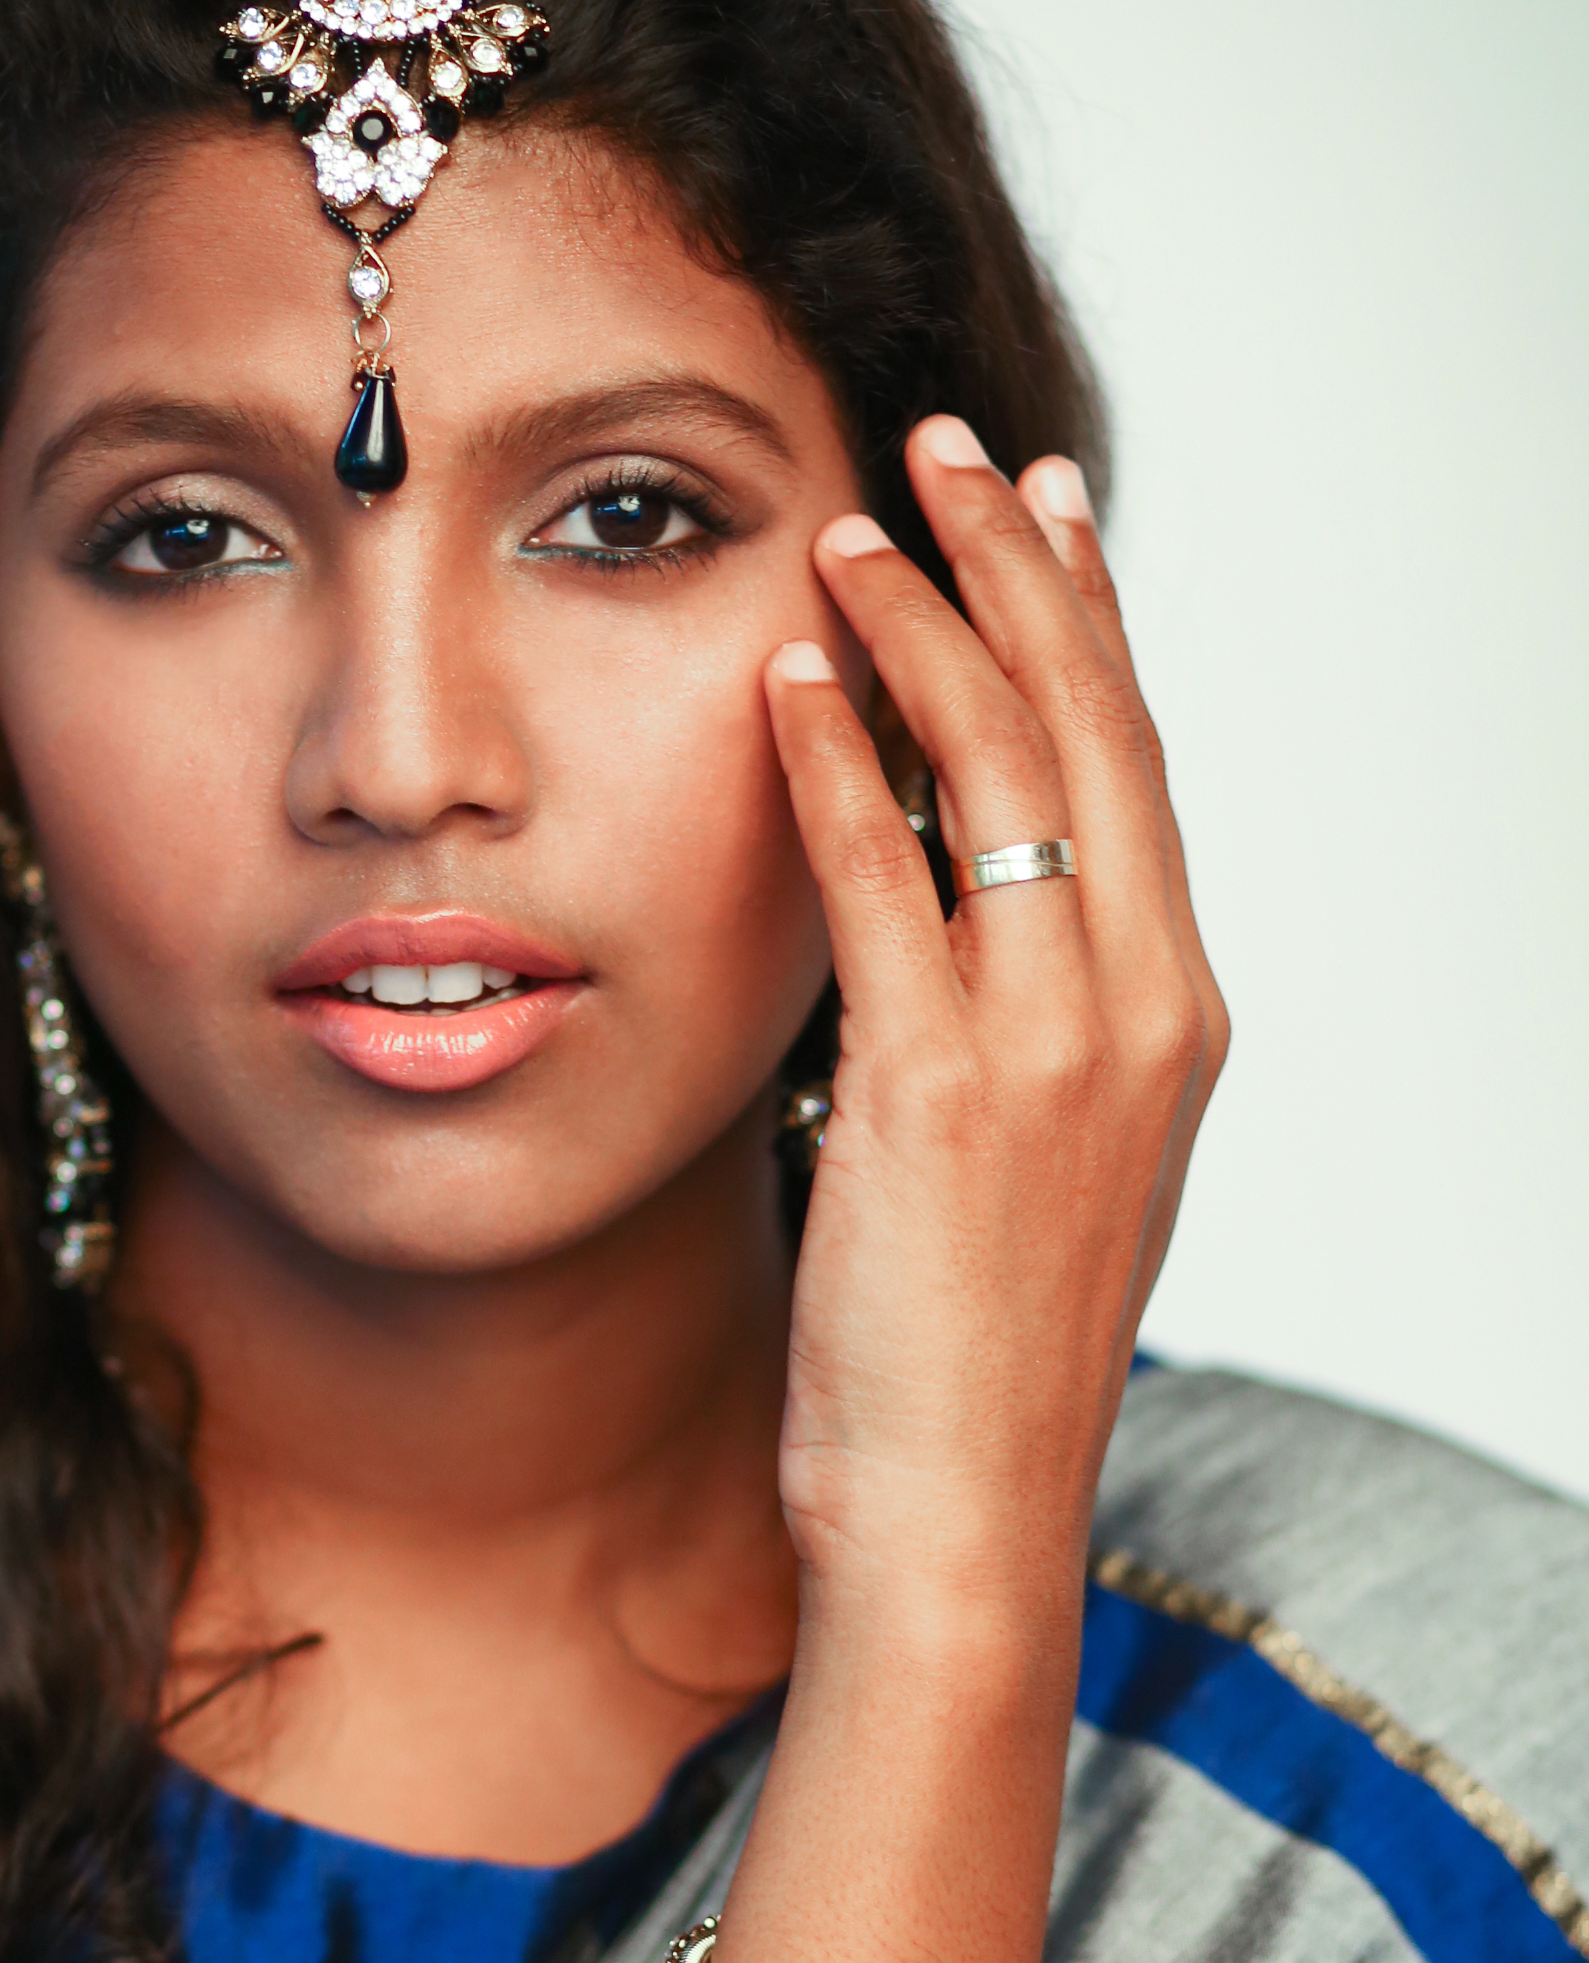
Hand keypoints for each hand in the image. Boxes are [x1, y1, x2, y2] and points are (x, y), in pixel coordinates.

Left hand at [764, 420, 1227, 1625]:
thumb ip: (1010, 1029)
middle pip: (1088, 731)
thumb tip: (936, 921)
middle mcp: (1139, 1008)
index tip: (1038, 510)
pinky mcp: (938, 1092)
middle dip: (1015, 569)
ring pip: (1000, 776)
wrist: (962, 1515)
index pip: (1134, 772)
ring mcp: (1052, 1047)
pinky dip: (837, 760)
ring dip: (920, 627)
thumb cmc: (969, 1360)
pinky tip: (789, 671)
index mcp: (1172, 1018)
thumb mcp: (1030, 1167)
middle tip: (948, 448)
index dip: (1085, 625)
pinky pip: (886, 880)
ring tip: (852, 519)